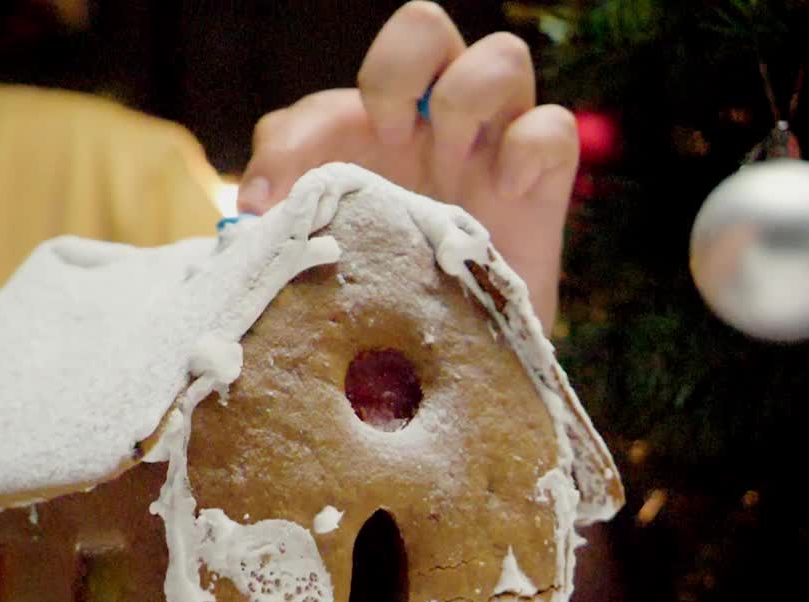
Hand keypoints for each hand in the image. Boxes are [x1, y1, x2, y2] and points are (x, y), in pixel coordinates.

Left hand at [238, 1, 577, 327]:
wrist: (445, 360)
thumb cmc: (383, 289)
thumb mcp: (324, 246)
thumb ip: (285, 211)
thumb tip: (253, 208)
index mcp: (376, 129)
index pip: (330, 94)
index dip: (303, 129)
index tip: (279, 195)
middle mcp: (436, 119)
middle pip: (424, 27)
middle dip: (396, 70)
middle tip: (383, 141)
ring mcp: (494, 143)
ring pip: (502, 57)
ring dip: (464, 101)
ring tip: (445, 170)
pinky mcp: (543, 183)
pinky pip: (555, 127)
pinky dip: (530, 147)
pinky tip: (506, 190)